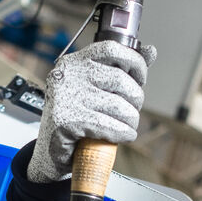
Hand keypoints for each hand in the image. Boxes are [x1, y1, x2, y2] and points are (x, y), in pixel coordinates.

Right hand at [27, 40, 157, 183]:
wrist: (50, 152)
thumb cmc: (76, 118)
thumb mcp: (97, 89)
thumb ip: (123, 69)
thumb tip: (151, 51)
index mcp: (74, 62)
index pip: (111, 48)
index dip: (135, 63)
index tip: (140, 80)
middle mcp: (68, 75)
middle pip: (121, 80)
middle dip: (136, 100)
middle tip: (132, 112)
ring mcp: (64, 97)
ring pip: (118, 106)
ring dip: (131, 121)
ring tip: (128, 127)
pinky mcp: (65, 120)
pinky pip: (108, 125)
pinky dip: (122, 133)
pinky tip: (124, 136)